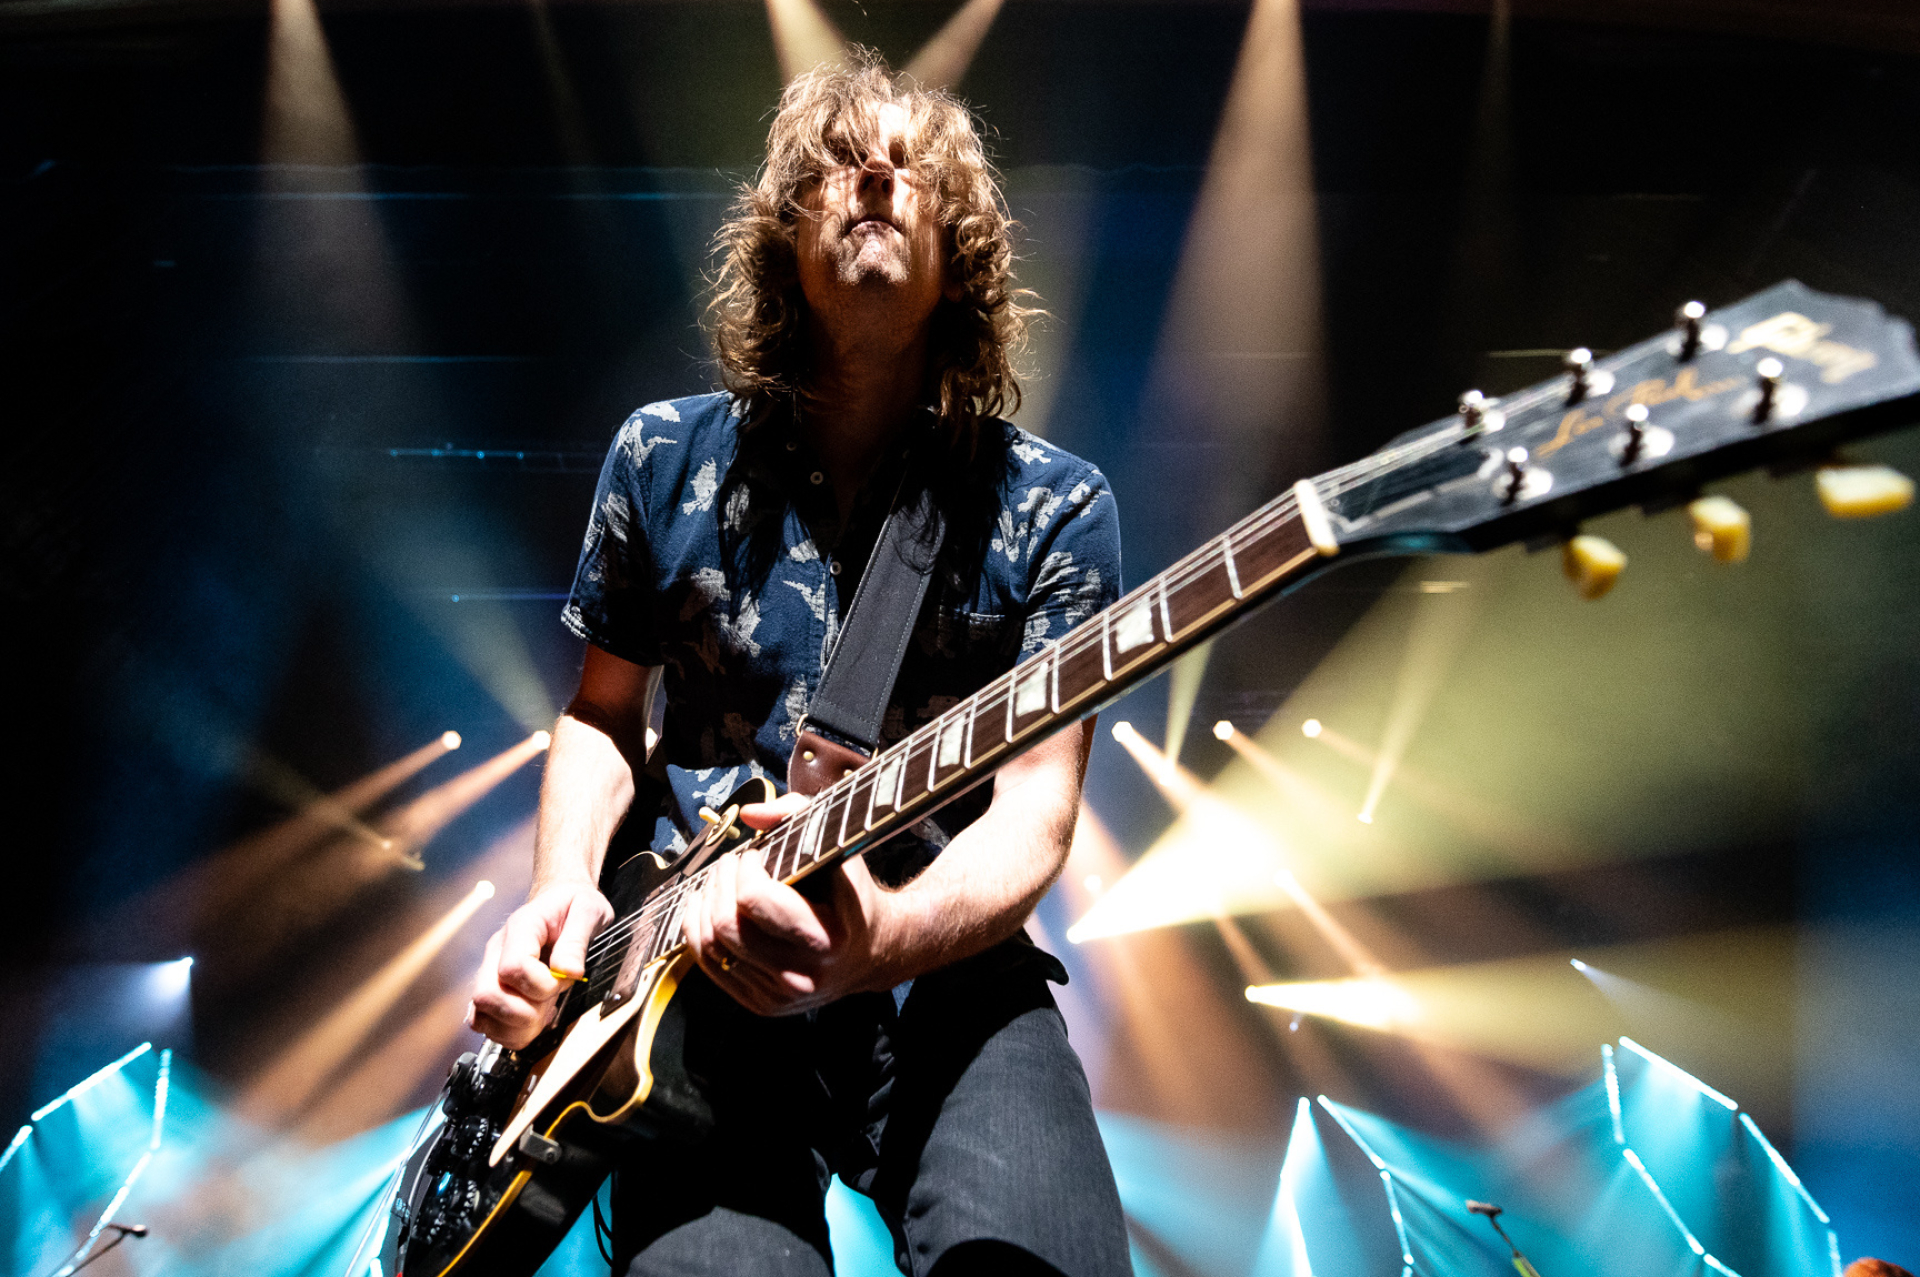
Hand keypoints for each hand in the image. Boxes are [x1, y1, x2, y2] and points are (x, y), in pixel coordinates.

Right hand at [470, 881, 612, 1048]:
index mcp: (521, 928)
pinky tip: (534, 1017)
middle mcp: (497, 951)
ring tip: (543, 1012)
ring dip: (516, 1026)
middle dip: (524, 1013)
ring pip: (481, 1015)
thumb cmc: (573, 904)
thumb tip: (567, 971)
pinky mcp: (494, 989)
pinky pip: (486, 1022)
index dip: (542, 985)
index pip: (513, 968)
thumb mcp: (588, 911)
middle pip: (486, 996)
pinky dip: (511, 1031)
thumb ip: (577, 941)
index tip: (563, 980)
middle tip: (550, 1002)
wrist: (561, 899)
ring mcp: (491, 971)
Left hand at [681, 793, 898, 1014]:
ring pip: (712, 945)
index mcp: (826, 938)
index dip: (745, 868)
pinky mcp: (761, 1005)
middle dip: (720, 882)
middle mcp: (801, 976)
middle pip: (726, 925)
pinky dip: (698, 930)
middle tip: (731, 863)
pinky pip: (710, 965)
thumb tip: (748, 815)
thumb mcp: (839, 848)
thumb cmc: (852, 895)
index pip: (754, 900)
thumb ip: (798, 815)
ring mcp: (779, 996)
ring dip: (705, 903)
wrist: (874, 953)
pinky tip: (707, 907)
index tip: (756, 855)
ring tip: (719, 882)